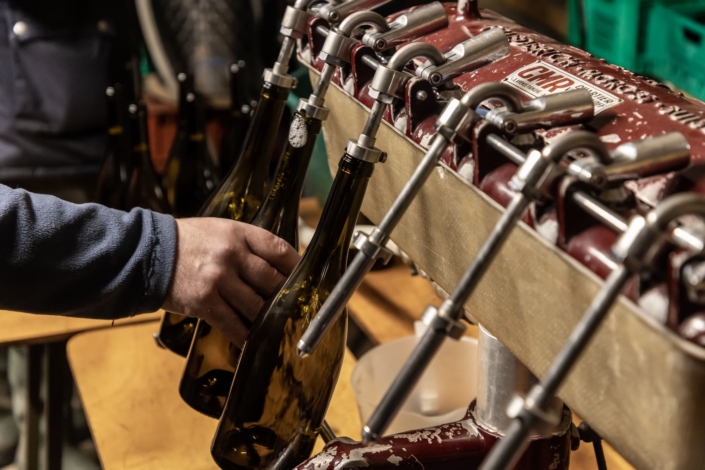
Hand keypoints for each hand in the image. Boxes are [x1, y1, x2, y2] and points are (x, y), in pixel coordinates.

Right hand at [162, 218, 299, 345]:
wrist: (149, 254)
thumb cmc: (187, 242)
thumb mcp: (220, 230)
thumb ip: (247, 245)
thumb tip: (276, 266)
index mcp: (238, 234)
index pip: (278, 249)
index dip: (296, 266)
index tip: (305, 277)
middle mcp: (231, 255)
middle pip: (272, 281)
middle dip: (284, 296)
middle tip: (293, 307)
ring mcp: (218, 280)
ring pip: (256, 306)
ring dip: (266, 319)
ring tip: (275, 325)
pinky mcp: (205, 303)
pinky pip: (234, 324)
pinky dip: (245, 335)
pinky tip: (252, 341)